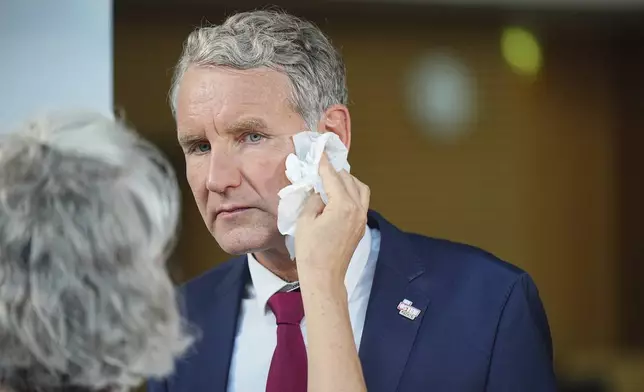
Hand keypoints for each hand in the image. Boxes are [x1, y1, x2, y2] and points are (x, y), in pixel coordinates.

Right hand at [294, 153, 369, 284]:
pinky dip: (352, 193)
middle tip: (322, 166)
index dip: (324, 164)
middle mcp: (357, 209)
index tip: (319, 152)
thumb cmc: (310, 250)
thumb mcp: (305, 220)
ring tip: (332, 179)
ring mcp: (362, 219)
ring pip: (360, 190)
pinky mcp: (361, 227)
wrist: (324, 277)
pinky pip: (361, 202)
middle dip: (336, 171)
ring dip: (348, 181)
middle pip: (349, 180)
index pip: (333, 178)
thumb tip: (319, 190)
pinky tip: (338, 195)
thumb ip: (314, 199)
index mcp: (343, 205)